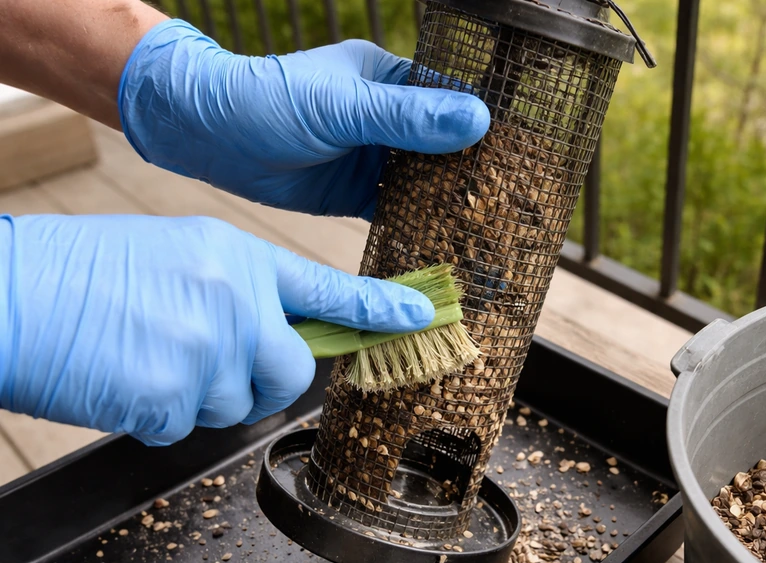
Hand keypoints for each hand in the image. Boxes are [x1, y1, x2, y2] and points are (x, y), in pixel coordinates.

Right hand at [0, 214, 433, 445]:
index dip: (376, 307)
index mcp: (235, 256)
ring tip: (143, 358)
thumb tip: (267, 332)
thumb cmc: (76, 273)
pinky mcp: (175, 399)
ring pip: (237, 405)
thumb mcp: (172, 256)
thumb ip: (232, 291)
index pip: (326, 288)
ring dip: (199, 398)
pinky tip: (120, 379)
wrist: (6, 292)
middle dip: (260, 381)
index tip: (420, 316)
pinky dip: (155, 416)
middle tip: (208, 365)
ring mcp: (209, 351)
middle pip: (292, 370)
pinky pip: (187, 428)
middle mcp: (235, 301)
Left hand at [118, 19, 489, 218]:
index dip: (488, 128)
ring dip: (451, 205)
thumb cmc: (268, 101)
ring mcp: (374, 159)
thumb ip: (407, 117)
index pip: (454, 102)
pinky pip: (398, 211)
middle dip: (476, 174)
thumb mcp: (343, 108)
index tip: (526, 156)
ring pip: (426, 183)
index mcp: (392, 81)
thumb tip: (478, 120)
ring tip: (490, 231)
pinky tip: (445, 245)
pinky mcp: (356, 195)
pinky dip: (419, 227)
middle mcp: (390, 120)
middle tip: (517, 205)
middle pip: (447, 147)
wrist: (206, 136)